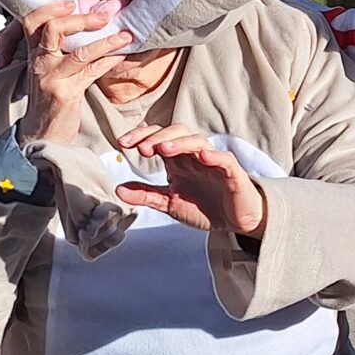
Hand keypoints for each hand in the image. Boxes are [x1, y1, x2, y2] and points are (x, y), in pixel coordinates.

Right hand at [19, 1, 133, 145]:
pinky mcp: (65, 94)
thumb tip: (91, 24)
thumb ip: (63, 49)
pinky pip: (92, 72)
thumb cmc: (50, 99)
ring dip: (106, 42)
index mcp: (34, 54)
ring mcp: (51, 79)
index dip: (50, 8)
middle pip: (53, 29)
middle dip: (81, 19)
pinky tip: (123, 56)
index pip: (32, 22)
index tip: (71, 2)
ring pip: (80, 53)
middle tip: (104, 16)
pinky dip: (110, 62)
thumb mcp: (50, 70)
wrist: (42, 134)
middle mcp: (39, 63)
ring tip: (126, 36)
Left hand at [116, 122, 267, 236]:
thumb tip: (118, 189)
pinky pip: (224, 159)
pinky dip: (214, 155)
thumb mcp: (169, 204)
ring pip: (198, 142)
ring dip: (181, 143)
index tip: (122, 144)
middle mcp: (194, 156)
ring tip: (164, 149)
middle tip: (142, 148)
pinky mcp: (232, 173)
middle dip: (158, 137)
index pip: (158, 138)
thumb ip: (145, 195)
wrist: (235, 221)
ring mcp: (213, 162)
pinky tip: (203, 156)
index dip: (141, 137)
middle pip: (177, 132)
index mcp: (178, 160)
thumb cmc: (205, 207)